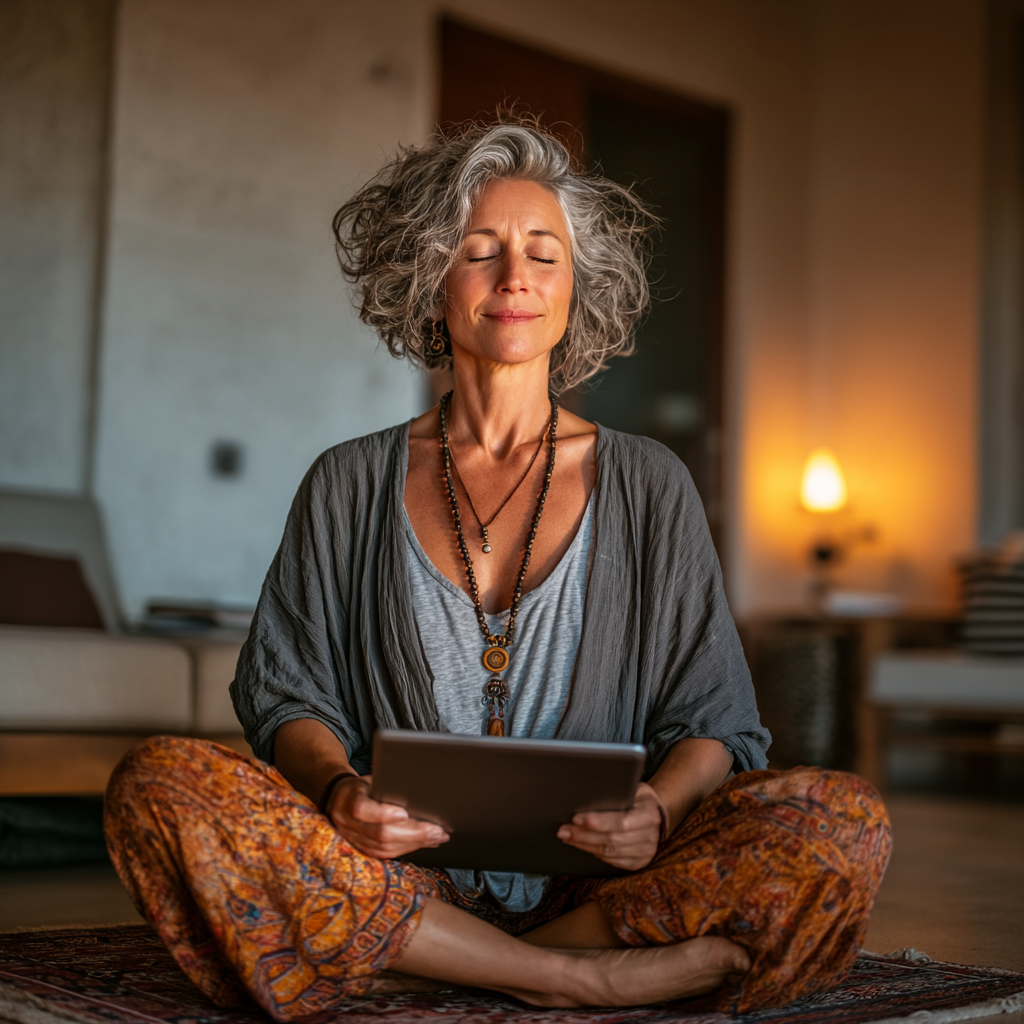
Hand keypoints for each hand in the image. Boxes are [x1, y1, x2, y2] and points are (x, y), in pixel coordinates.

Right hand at [325, 775, 448, 858]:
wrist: (338, 798)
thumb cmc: (363, 786)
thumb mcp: (372, 779)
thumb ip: (389, 787)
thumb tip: (421, 793)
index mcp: (348, 799)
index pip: (362, 809)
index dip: (383, 813)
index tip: (406, 812)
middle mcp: (346, 822)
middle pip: (379, 834)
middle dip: (413, 834)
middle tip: (438, 831)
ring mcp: (352, 839)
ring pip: (383, 848)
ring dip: (414, 844)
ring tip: (437, 838)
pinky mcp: (360, 848)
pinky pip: (384, 854)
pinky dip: (406, 849)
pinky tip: (423, 843)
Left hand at [557, 782, 664, 870]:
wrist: (657, 815)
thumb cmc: (640, 798)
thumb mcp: (635, 789)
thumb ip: (618, 793)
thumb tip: (588, 795)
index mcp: (649, 815)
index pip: (621, 822)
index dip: (597, 822)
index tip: (576, 818)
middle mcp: (650, 837)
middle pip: (611, 840)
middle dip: (583, 835)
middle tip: (563, 829)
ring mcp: (645, 853)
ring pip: (609, 853)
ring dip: (584, 845)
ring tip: (566, 836)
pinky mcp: (637, 863)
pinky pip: (611, 861)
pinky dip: (593, 853)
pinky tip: (580, 845)